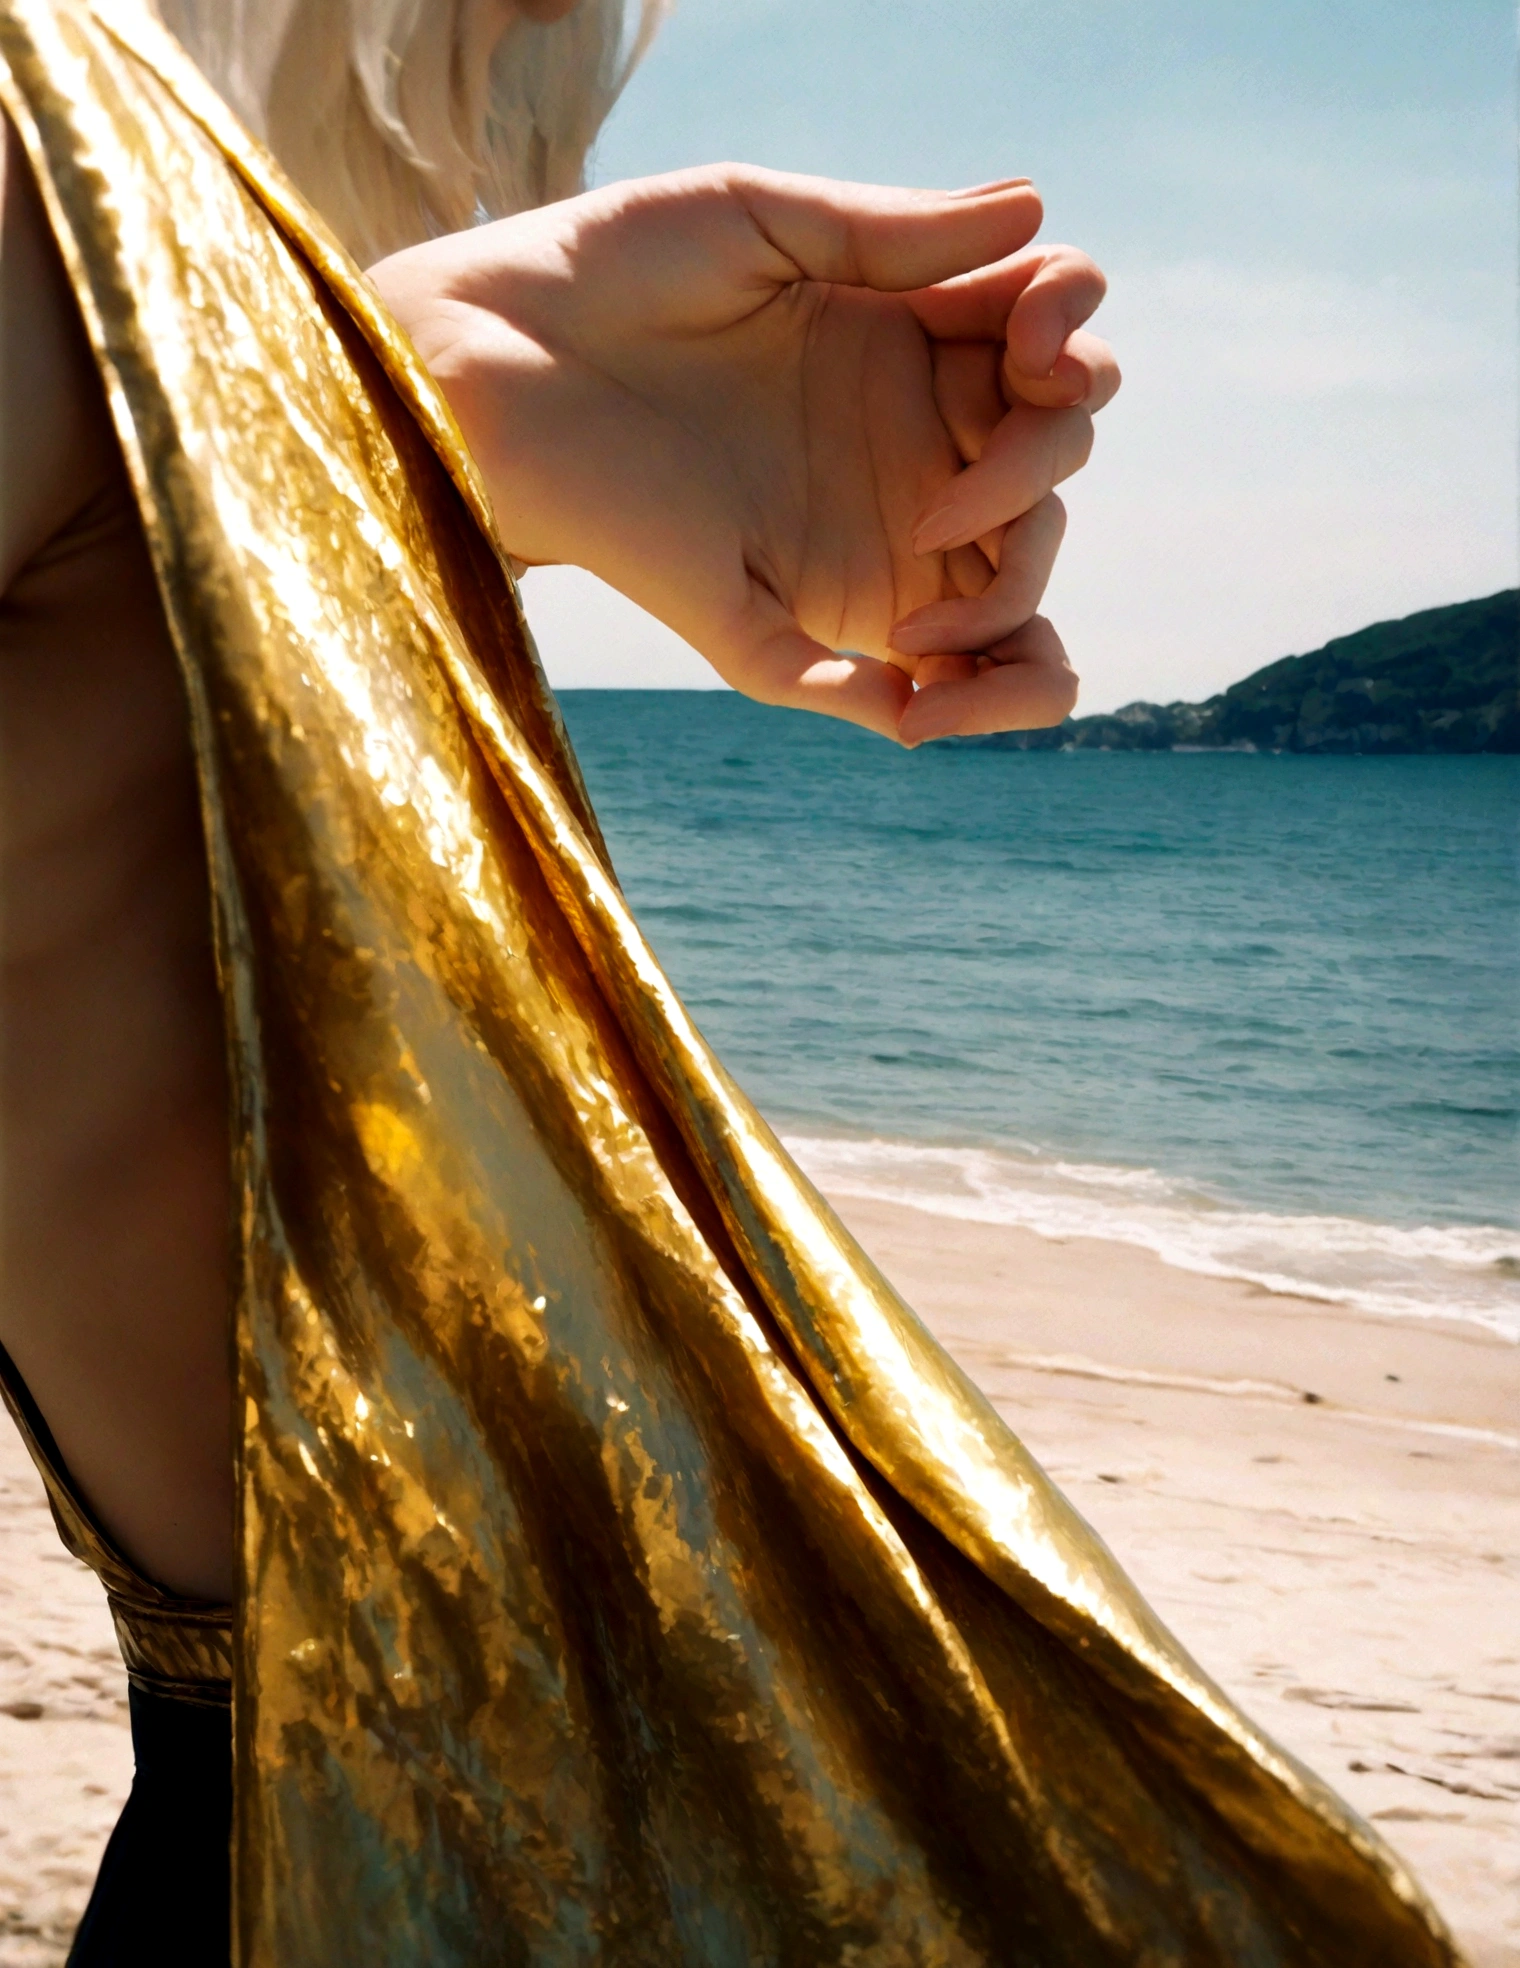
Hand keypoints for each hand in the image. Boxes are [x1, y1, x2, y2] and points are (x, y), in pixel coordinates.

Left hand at [371, 166, 1117, 744]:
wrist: (477, 359)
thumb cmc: (611, 271)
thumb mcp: (764, 222)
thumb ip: (895, 233)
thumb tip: (1042, 209)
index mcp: (908, 358)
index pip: (1051, 378)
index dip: (1075, 356)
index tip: (1033, 329)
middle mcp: (894, 458)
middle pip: (1046, 495)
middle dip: (1043, 473)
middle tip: (973, 455)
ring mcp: (843, 550)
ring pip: (1004, 622)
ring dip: (1012, 621)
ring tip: (952, 600)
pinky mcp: (768, 627)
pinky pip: (875, 696)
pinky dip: (927, 712)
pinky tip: (911, 703)